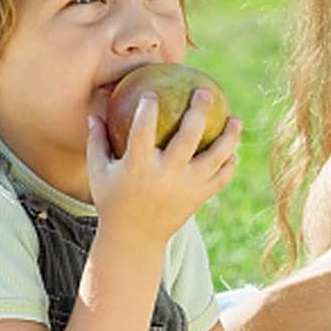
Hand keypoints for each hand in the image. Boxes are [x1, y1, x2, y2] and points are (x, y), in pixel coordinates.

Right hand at [86, 91, 240, 250]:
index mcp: (138, 166)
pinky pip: (221, 177)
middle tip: (204, 91)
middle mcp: (165, 175)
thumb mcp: (98, 172)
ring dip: (230, 136)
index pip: (143, 129)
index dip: (148, 108)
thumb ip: (96, 141)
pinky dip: (230, 164)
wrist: (134, 240)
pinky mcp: (199, 198)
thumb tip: (94, 112)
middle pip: (188, 136)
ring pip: (216, 156)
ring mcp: (186, 187)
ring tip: (235, 119)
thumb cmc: (113, 201)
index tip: (152, 92)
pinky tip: (233, 152)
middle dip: (198, 109)